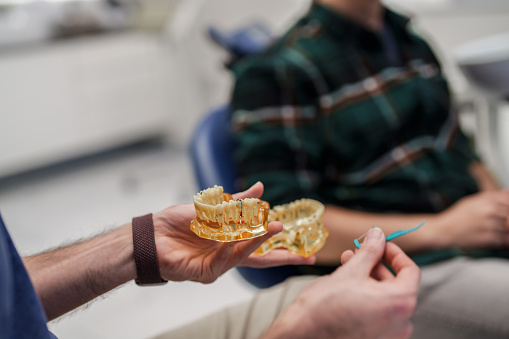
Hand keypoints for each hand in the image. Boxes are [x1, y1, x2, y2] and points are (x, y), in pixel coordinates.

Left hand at [152, 182, 314, 282]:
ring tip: (274, 227)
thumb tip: (261, 188)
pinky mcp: (206, 273)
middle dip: (281, 256)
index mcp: (229, 240)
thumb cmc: (178, 221)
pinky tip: (234, 236)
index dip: (280, 245)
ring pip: (244, 255)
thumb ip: (237, 202)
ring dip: (258, 241)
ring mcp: (217, 265)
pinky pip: (223, 260)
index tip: (305, 250)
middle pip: (259, 258)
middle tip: (304, 255)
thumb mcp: (211, 206)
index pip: (259, 243)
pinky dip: (230, 247)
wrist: (151, 233)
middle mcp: (226, 254)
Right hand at [264, 228, 419, 338]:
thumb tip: (378, 235)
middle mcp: (401, 323)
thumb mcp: (351, 271)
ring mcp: (389, 334)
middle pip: (397, 284)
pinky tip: (349, 286)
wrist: (303, 334)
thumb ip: (370, 250)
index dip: (394, 252)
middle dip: (376, 264)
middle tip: (358, 252)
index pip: (410, 270)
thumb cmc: (324, 308)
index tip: (380, 244)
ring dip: (369, 279)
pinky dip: (367, 296)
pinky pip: (378, 312)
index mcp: (400, 303)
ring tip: (348, 266)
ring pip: (385, 298)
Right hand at [436, 191, 508, 248]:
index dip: (507, 208)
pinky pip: (505, 240)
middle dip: (506, 221)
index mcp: (487, 199)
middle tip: (497, 224)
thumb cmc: (457, 217)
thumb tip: (508, 192)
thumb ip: (492, 197)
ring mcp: (490, 225)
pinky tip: (492, 239)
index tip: (502, 214)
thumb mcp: (472, 201)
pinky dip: (502, 241)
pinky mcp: (489, 239)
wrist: (443, 231)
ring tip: (492, 231)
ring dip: (504, 231)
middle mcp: (489, 210)